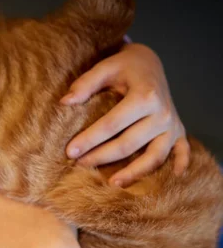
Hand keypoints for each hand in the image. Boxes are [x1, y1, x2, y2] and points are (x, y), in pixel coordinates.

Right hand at [0, 182, 92, 247]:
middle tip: (4, 180)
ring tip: (27, 191)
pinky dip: (52, 194)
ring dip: (31, 183)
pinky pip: (54, 192)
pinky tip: (50, 202)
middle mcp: (16, 186)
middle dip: (7, 175)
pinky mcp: (61, 200)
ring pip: (33, 181)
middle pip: (9, 173)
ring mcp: (40, 191)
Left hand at [61, 43, 189, 186]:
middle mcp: (162, 113)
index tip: (70, 151)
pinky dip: (180, 165)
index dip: (90, 139)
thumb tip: (65, 103)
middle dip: (102, 157)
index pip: (112, 124)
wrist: (150, 64)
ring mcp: (172, 125)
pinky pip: (182, 152)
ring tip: (113, 184)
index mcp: (145, 96)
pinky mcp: (179, 132)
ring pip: (155, 157)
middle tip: (80, 165)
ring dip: (134, 173)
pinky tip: (172, 178)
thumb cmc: (125, 67)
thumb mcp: (106, 66)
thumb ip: (86, 83)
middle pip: (129, 144)